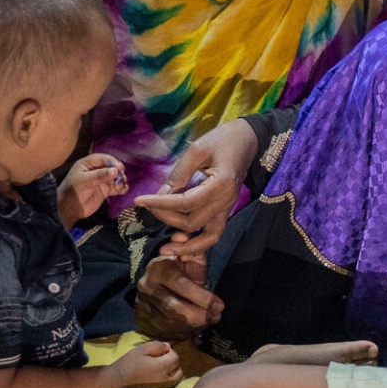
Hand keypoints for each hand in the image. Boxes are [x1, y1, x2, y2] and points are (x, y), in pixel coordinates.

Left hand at [57, 153, 126, 225]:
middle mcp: (96, 170)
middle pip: (112, 167)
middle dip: (118, 172)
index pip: (103, 158)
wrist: (70, 209)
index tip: (119, 168)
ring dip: (121, 180)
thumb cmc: (73, 192)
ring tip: (119, 187)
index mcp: (88, 164)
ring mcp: (102, 180)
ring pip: (116, 177)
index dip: (113, 162)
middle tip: (121, 178)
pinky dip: (122, 188)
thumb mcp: (84, 181)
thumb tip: (115, 171)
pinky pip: (117, 186)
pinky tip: (122, 191)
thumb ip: (100, 175)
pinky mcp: (106, 190)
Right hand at [108, 340, 182, 387]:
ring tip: (162, 364)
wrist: (119, 377)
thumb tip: (169, 346)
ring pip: (177, 376)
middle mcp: (164, 376)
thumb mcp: (143, 349)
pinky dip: (170, 375)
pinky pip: (170, 381)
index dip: (169, 351)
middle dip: (173, 360)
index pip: (175, 357)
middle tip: (161, 357)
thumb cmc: (130, 361)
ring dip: (173, 369)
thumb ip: (158, 346)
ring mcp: (161, 383)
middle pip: (178, 368)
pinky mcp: (157, 387)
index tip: (159, 350)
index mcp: (161, 366)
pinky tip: (160, 370)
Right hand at [134, 254, 224, 340]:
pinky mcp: (141, 317)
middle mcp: (146, 285)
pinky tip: (196, 328)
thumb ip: (192, 248)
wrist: (158, 281)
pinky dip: (181, 332)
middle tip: (217, 317)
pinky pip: (162, 330)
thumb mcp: (189, 257)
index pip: (180, 284)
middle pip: (173, 307)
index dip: (201, 296)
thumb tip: (183, 234)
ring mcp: (141, 303)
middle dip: (199, 314)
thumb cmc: (181, 269)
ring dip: (193, 325)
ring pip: (168, 321)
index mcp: (158, 267)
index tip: (221, 305)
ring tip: (210, 321)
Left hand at [135, 119, 261, 257]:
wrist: (247, 140)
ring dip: (183, 242)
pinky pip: (213, 234)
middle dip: (165, 217)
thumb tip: (159, 195)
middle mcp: (226, 201)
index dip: (160, 204)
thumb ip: (179, 174)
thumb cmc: (222, 140)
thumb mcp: (197, 150)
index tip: (139, 200)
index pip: (185, 202)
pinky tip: (180, 244)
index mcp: (220, 184)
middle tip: (147, 205)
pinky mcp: (225, 210)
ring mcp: (227, 208)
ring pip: (205, 236)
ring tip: (163, 247)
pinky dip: (197, 244)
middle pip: (191, 222)